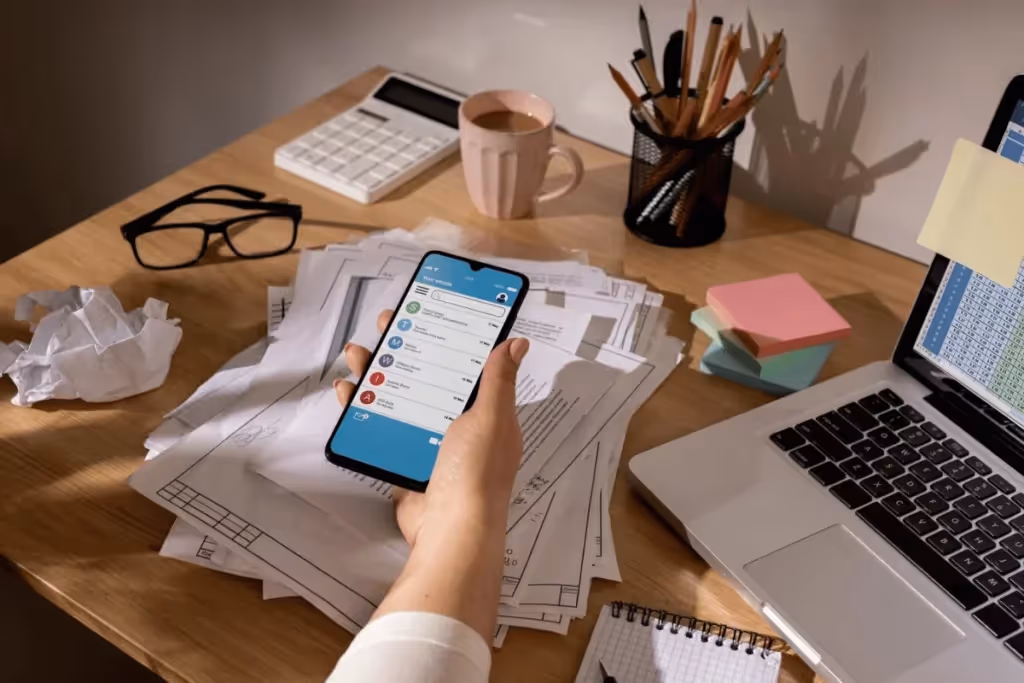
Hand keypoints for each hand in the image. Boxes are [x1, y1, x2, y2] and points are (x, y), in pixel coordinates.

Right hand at [334, 309, 529, 545]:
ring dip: (378, 373)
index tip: (430, 312)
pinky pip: (381, 427)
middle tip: (385, 324)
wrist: (449, 531)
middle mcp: (460, 426)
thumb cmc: (475, 472)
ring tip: (357, 352)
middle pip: (428, 376)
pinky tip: (348, 391)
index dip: (450, 337)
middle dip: (406, 349)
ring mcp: (429, 444)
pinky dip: (363, 408)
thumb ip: (498, 380)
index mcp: (487, 413)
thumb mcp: (491, 418)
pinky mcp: (404, 460)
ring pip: (400, 398)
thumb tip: (518, 342)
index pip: (469, 365)